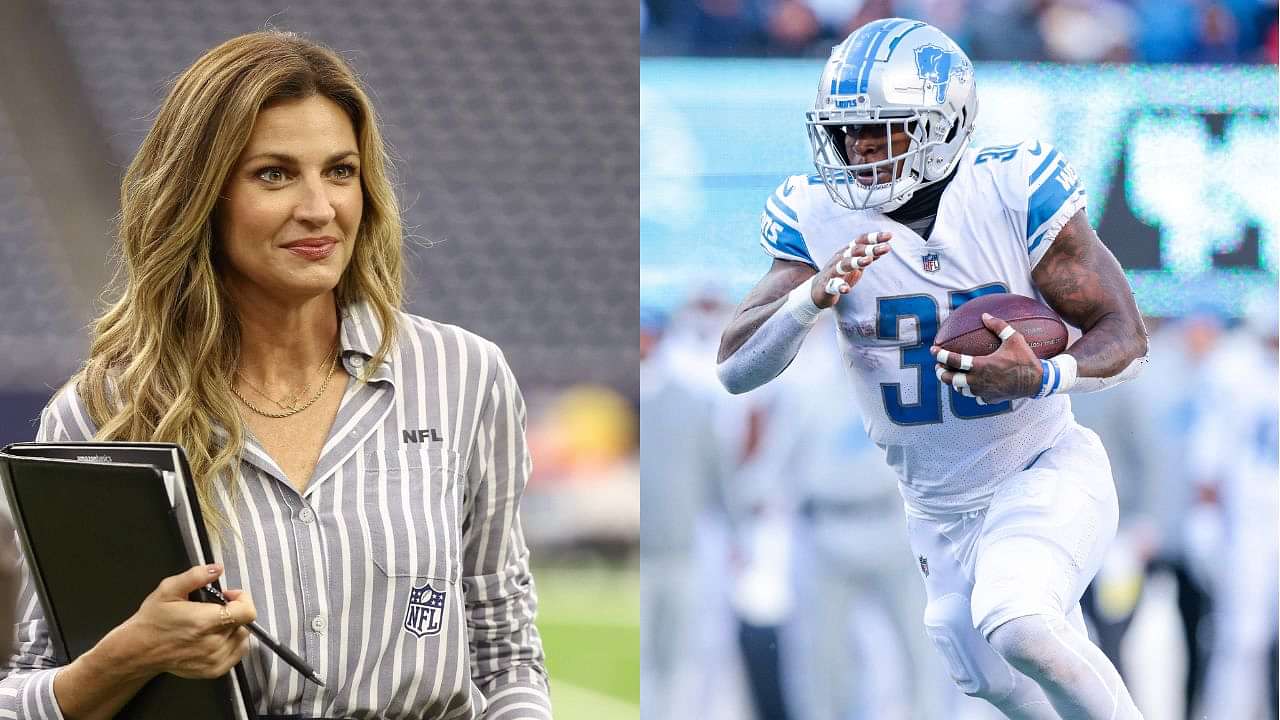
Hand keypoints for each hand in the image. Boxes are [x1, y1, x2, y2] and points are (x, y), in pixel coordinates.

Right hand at [106, 564, 255, 679]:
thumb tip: (216, 569)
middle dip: (233, 612)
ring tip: (212, 624)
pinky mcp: (213, 670)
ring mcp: (214, 659)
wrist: (139, 650)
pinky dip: (232, 643)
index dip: (242, 599)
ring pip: (242, 638)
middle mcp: (212, 643)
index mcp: (204, 622)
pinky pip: (237, 653)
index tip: (228, 596)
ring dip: (233, 628)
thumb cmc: (152, 621)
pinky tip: (214, 637)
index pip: (247, 612)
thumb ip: (195, 576)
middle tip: (213, 610)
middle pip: (243, 623)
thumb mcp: (169, 589)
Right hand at [810, 231, 891, 307]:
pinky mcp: (826, 286)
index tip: (889, 236)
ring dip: (856, 261)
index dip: (874, 237)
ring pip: (844, 264)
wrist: (817, 291)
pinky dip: (839, 287)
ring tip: (868, 261)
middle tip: (886, 248)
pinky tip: (846, 290)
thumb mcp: (854, 263)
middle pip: (855, 250)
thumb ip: (868, 256)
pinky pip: (832, 285)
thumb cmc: (838, 275)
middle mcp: (839, 259)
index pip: (860, 241)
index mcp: (846, 252)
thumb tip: (884, 247)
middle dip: (871, 249)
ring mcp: (832, 272)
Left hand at [931, 313, 1041, 402]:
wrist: (1038, 382)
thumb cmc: (1025, 359)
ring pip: (960, 390)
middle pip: (950, 379)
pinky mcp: (989, 399)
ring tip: (951, 376)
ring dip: (954, 383)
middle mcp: (979, 380)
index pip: (954, 361)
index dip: (940, 355)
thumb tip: (984, 315)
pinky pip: (974, 396)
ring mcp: (983, 392)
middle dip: (941, 373)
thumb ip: (998, 325)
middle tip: (939, 367)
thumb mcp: (1014, 338)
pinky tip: (970, 386)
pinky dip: (970, 391)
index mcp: (981, 365)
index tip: (933, 350)